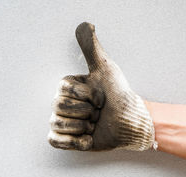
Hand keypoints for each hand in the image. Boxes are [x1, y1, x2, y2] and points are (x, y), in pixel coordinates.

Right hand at [48, 22, 155, 150]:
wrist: (131, 123)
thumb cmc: (120, 95)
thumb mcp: (106, 69)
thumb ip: (92, 48)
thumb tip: (86, 24)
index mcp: (69, 88)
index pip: (62, 89)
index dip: (85, 95)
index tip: (101, 97)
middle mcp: (64, 104)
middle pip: (58, 107)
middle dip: (85, 111)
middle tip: (99, 113)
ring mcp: (66, 123)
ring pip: (56, 124)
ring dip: (81, 126)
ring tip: (95, 125)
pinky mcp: (68, 141)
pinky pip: (54, 141)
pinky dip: (73, 142)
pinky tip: (89, 138)